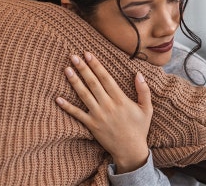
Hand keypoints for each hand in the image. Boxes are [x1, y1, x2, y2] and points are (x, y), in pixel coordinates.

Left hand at [56, 52, 152, 173]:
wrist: (130, 150)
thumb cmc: (139, 128)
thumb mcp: (147, 109)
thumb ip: (144, 90)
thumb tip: (138, 74)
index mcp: (121, 99)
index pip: (106, 78)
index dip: (96, 65)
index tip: (88, 54)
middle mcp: (108, 105)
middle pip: (93, 83)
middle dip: (83, 68)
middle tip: (73, 56)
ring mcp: (98, 115)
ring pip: (84, 95)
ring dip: (74, 82)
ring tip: (66, 69)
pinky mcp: (91, 125)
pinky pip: (77, 114)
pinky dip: (67, 107)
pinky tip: (58, 99)